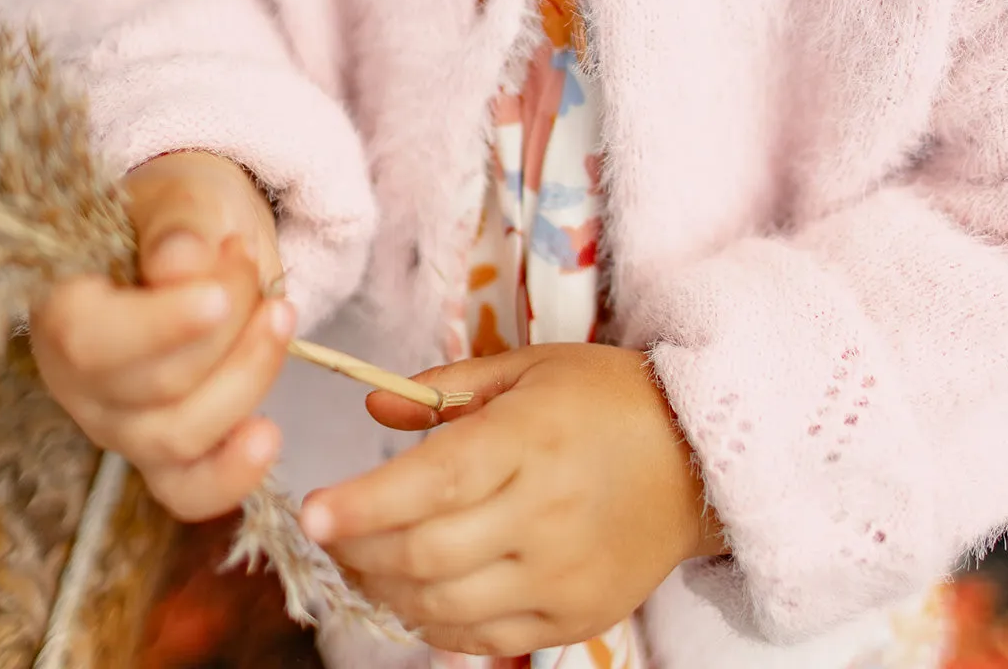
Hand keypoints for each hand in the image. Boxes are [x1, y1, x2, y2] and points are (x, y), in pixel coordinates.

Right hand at [30, 151, 295, 521]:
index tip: (219, 295)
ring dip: (248, 376)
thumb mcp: (184, 199)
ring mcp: (121, 425)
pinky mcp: (167, 452)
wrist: (207, 242)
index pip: (93, 342)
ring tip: (282, 311)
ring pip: (179, 437)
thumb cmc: (185, 220)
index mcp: (64, 312)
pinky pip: (189, 492)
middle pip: (153, 390)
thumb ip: (180, 226)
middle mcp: (80, 382)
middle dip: (228, 327)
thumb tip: (179, 264)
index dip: (162, 327)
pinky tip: (268, 435)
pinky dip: (232, 474)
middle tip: (249, 262)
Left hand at [299, 344, 723, 656]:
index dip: (364, 502)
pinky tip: (417, 592)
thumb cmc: (605, 399)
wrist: (696, 457)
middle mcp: (547, 513)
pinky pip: (483, 639)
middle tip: (329, 532)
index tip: (311, 512)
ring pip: (444, 605)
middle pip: (426, 553)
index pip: (435, 481)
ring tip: (365, 558)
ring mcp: (562, 574)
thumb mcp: (530, 368)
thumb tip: (374, 409)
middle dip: (359, 548)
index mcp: (534, 438)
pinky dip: (433, 623)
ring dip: (386, 588)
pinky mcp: (576, 615)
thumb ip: (446, 389)